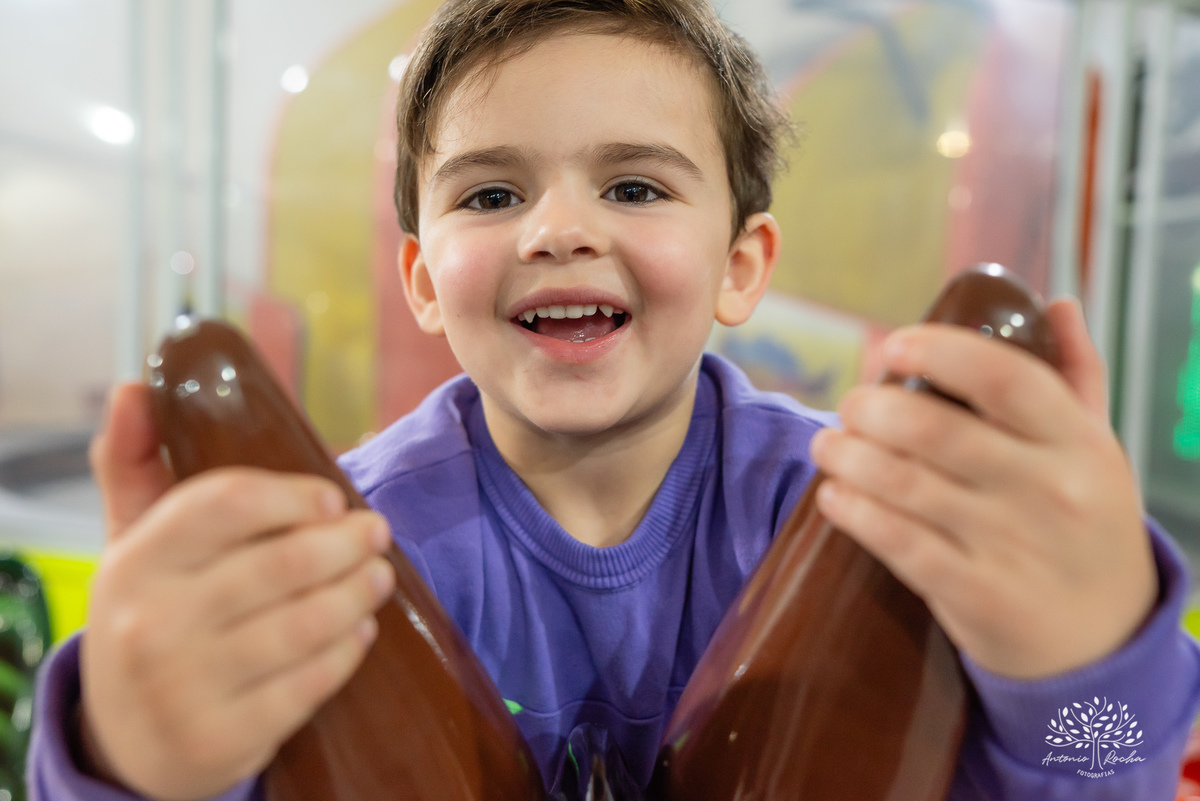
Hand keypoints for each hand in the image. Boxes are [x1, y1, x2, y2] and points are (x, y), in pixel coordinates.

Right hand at [79, 383, 395, 799]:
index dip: (292, 495)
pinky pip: (308, 684)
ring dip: (357, 593)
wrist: (126, 741)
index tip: (333, 498)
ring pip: (304, 624)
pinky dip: (345, 653)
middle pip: (282, 563)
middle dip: (346, 543)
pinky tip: (359, 632)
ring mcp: (186, 687)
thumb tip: (139, 385)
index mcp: (134, 561)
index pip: (226, 503)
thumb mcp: (130, 544)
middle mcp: (152, 624)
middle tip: (377, 533)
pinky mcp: (224, 739)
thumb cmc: (147, 617)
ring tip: (379, 575)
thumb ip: (136, 465)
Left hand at [809, 299, 1156, 678]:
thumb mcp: (1096, 449)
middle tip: (849, 405)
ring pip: (903, 483)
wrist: (1101, 640)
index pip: (1002, 376)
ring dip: (847, 456)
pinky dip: (853, 511)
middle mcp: (1049, 490)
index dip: (937, 351)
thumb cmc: (1085, 526)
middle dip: (871, 408)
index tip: (893, 347)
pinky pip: (896, 541)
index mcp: (1079, 441)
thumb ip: (1075, 375)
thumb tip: (1057, 304)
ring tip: (827, 444)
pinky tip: (833, 496)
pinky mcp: (975, 593)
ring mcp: (1010, 545)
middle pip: (934, 429)